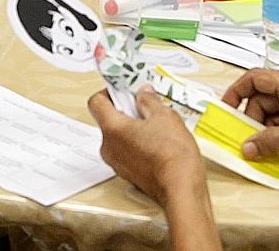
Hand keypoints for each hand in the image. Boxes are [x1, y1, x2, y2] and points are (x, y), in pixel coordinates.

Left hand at [87, 87, 206, 208]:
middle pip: (108, 120)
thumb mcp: (164, 116)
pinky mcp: (128, 174)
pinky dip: (138, 144)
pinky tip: (158, 144)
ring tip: (157, 127)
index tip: (125, 89)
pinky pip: (127, 151)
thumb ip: (149, 101)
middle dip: (126, 110)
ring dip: (133, 128)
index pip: (96, 103)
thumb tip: (144, 94)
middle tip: (146, 107)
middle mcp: (109, 147)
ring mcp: (117, 163)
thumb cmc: (172, 155)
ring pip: (119, 137)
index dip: (110, 92)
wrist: (181, 189)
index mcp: (112, 129)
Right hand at [223, 69, 278, 167]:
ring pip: (273, 117)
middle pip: (261, 101)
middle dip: (251, 120)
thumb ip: (272, 141)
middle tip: (244, 141)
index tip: (225, 110)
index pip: (255, 79)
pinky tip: (277, 154)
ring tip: (260, 151)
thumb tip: (248, 146)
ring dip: (265, 133)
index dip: (236, 92)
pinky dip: (278, 140)